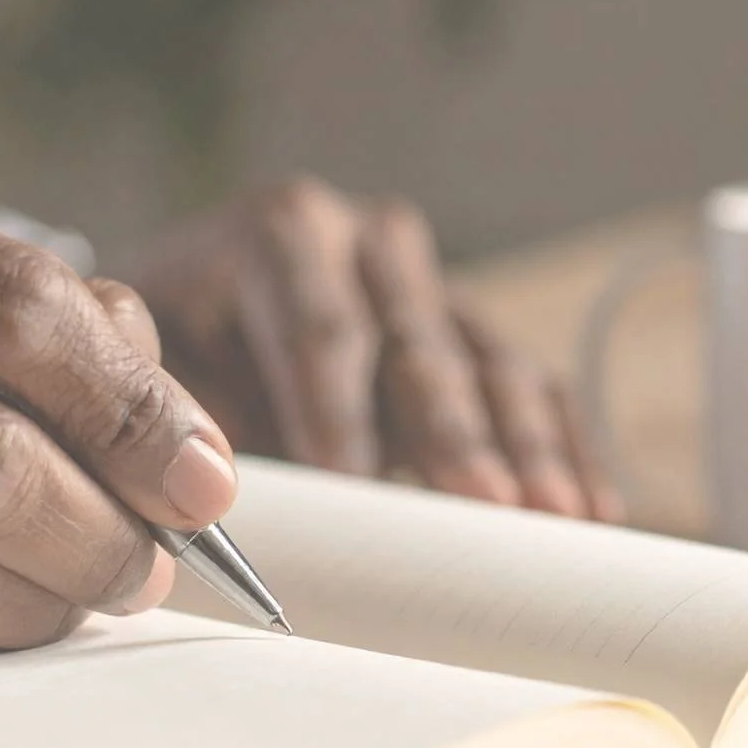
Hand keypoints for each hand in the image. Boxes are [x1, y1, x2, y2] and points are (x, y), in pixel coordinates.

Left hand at [128, 176, 621, 521]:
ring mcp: (432, 289)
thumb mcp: (155, 368)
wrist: (197, 324)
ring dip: (528, 447)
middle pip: (419, 344)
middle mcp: (370, 243)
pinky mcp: (474, 339)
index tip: (352, 485)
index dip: (338, 409)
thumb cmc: (172, 359)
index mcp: (282, 232)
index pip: (321, 325)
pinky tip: (592, 506)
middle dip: (452, 433)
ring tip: (554, 515)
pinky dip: (564, 449)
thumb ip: (176, 412)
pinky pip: (535, 389)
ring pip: (493, 364)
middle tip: (484, 503)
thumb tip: (205, 489)